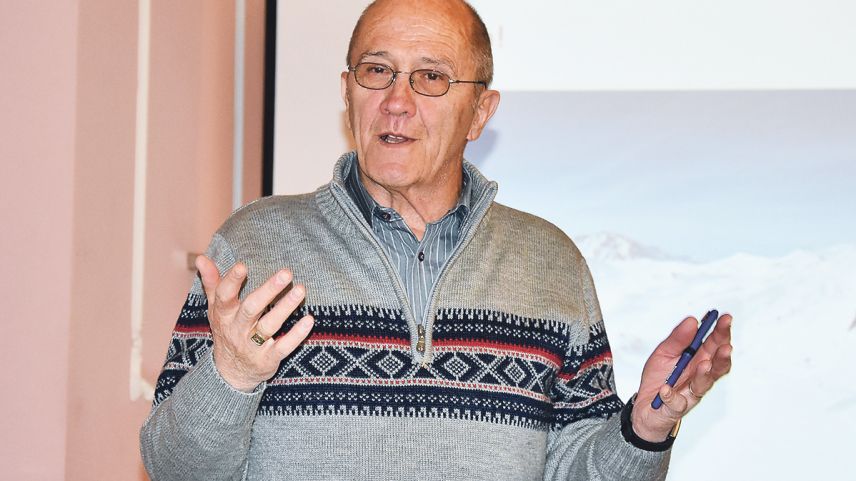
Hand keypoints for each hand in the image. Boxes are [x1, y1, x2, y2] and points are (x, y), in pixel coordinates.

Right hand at [196, 255, 314, 391]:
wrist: (230, 373)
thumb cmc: (227, 330)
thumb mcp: (216, 308)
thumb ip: (212, 282)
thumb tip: (200, 258)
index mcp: (224, 314)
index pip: (225, 296)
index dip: (232, 281)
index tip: (243, 266)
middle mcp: (237, 329)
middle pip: (251, 308)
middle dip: (268, 290)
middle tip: (286, 273)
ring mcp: (253, 345)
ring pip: (269, 325)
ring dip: (286, 307)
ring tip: (300, 289)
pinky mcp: (268, 359)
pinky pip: (283, 347)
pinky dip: (296, 335)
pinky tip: (309, 320)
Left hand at [631, 313, 732, 440]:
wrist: (645, 405)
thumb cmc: (659, 377)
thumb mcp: (664, 353)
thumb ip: (677, 339)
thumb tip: (692, 321)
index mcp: (698, 359)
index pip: (715, 344)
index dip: (722, 332)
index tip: (725, 318)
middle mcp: (700, 376)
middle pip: (716, 364)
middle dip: (722, 353)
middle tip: (725, 344)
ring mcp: (691, 393)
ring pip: (704, 384)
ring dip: (705, 374)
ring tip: (704, 364)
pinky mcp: (677, 408)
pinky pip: (676, 403)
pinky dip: (671, 396)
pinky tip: (665, 389)